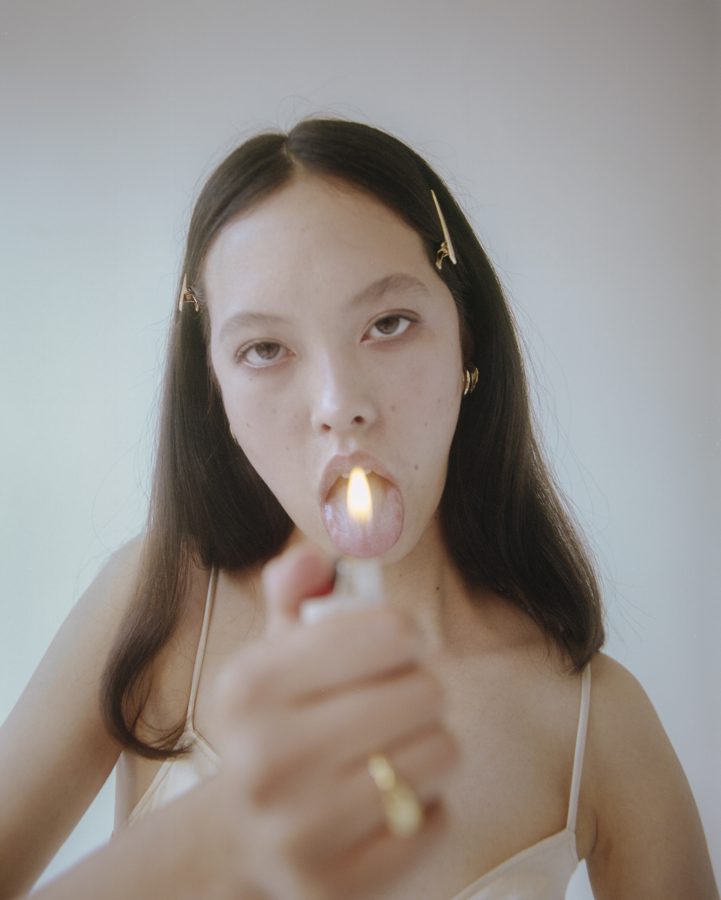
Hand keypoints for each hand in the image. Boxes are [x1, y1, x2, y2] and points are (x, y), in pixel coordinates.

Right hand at [208, 543, 457, 898]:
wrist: (239, 837)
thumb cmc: (273, 726)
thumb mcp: (271, 653)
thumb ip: (294, 593)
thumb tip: (315, 558)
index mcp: (249, 686)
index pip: (390, 632)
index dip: (406, 634)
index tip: (398, 645)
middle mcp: (267, 758)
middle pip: (425, 692)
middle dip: (418, 690)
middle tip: (394, 704)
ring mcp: (303, 830)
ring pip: (441, 753)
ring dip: (430, 745)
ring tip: (392, 750)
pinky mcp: (339, 886)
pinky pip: (438, 819)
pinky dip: (427, 805)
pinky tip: (388, 801)